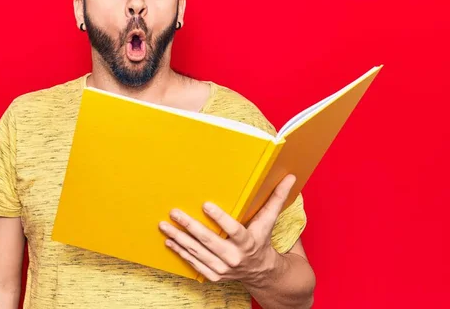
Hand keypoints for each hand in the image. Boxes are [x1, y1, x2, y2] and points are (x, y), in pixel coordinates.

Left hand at [158, 174, 296, 284]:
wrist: (261, 272)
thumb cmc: (261, 240)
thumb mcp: (269, 221)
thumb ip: (276, 199)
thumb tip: (291, 178)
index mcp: (248, 242)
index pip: (233, 229)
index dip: (220, 218)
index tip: (206, 204)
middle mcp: (235, 257)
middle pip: (209, 241)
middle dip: (190, 226)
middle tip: (174, 213)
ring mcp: (223, 269)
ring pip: (197, 252)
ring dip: (179, 239)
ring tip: (164, 226)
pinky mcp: (214, 276)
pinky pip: (194, 263)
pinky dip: (180, 252)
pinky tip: (169, 241)